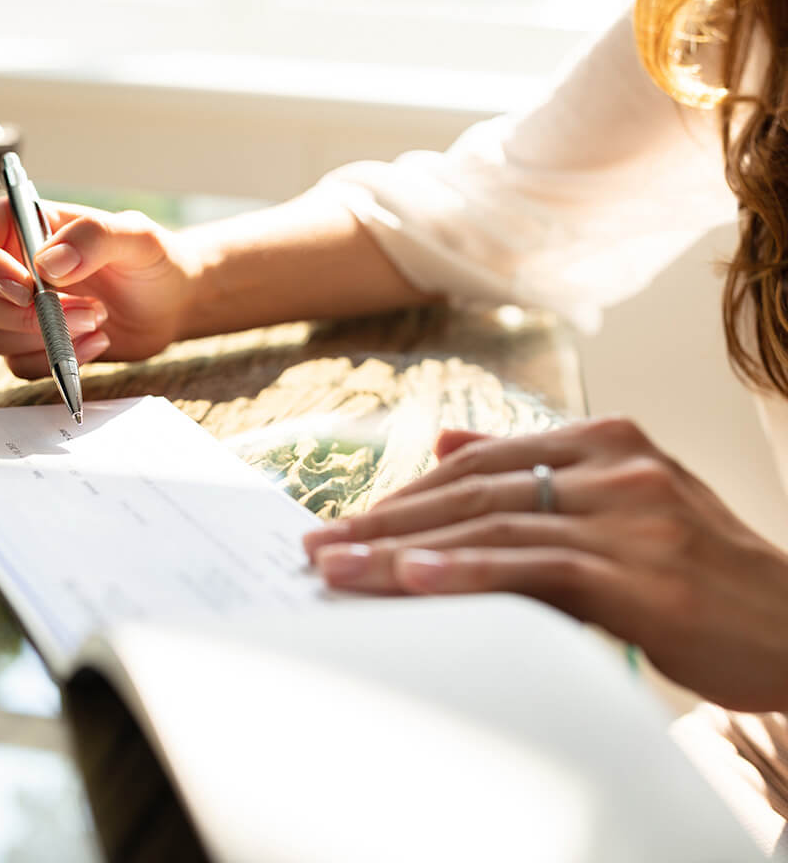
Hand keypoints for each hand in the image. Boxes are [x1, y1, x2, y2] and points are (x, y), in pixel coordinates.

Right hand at [0, 199, 196, 377]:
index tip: (27, 288)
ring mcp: (16, 311)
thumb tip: (46, 265)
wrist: (173, 302)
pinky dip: (57, 361)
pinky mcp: (34, 346)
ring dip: (44, 339)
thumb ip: (94, 237)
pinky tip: (98, 342)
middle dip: (25, 316)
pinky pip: (18, 365)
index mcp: (16, 226)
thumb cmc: (153, 259)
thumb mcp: (136, 235)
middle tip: (87, 310)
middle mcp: (6, 268)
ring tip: (99, 320)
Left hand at [303, 417, 787, 710]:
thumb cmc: (700, 572)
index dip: (406, 494)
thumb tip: (445, 443)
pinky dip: (468, 571)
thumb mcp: (619, 502)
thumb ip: (534, 469)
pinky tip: (412, 577)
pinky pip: (535, 566)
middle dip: (386, 520)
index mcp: (604, 440)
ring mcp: (630, 512)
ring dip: (403, 548)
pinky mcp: (642, 570)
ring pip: (492, 524)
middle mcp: (615, 463)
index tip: (346, 522)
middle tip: (319, 547)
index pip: (479, 462)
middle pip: (472, 489)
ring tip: (337, 568)